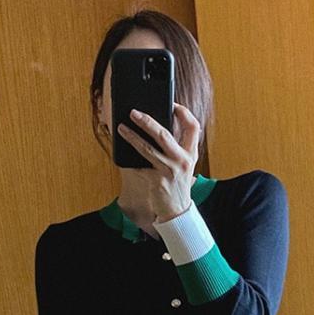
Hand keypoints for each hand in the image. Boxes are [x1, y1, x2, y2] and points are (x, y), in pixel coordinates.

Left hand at [118, 95, 199, 222]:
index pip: (194, 127)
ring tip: (121, 128)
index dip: (184, 113)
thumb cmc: (177, 183)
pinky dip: (128, 159)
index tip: (173, 104)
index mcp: (191, 153)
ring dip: (132, 136)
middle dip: (147, 121)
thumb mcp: (184, 164)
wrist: (177, 210)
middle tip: (134, 112)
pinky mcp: (156, 180)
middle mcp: (182, 160)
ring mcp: (169, 171)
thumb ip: (176, 147)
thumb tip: (154, 128)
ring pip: (147, 148)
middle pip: (164, 134)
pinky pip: (138, 166)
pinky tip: (120, 151)